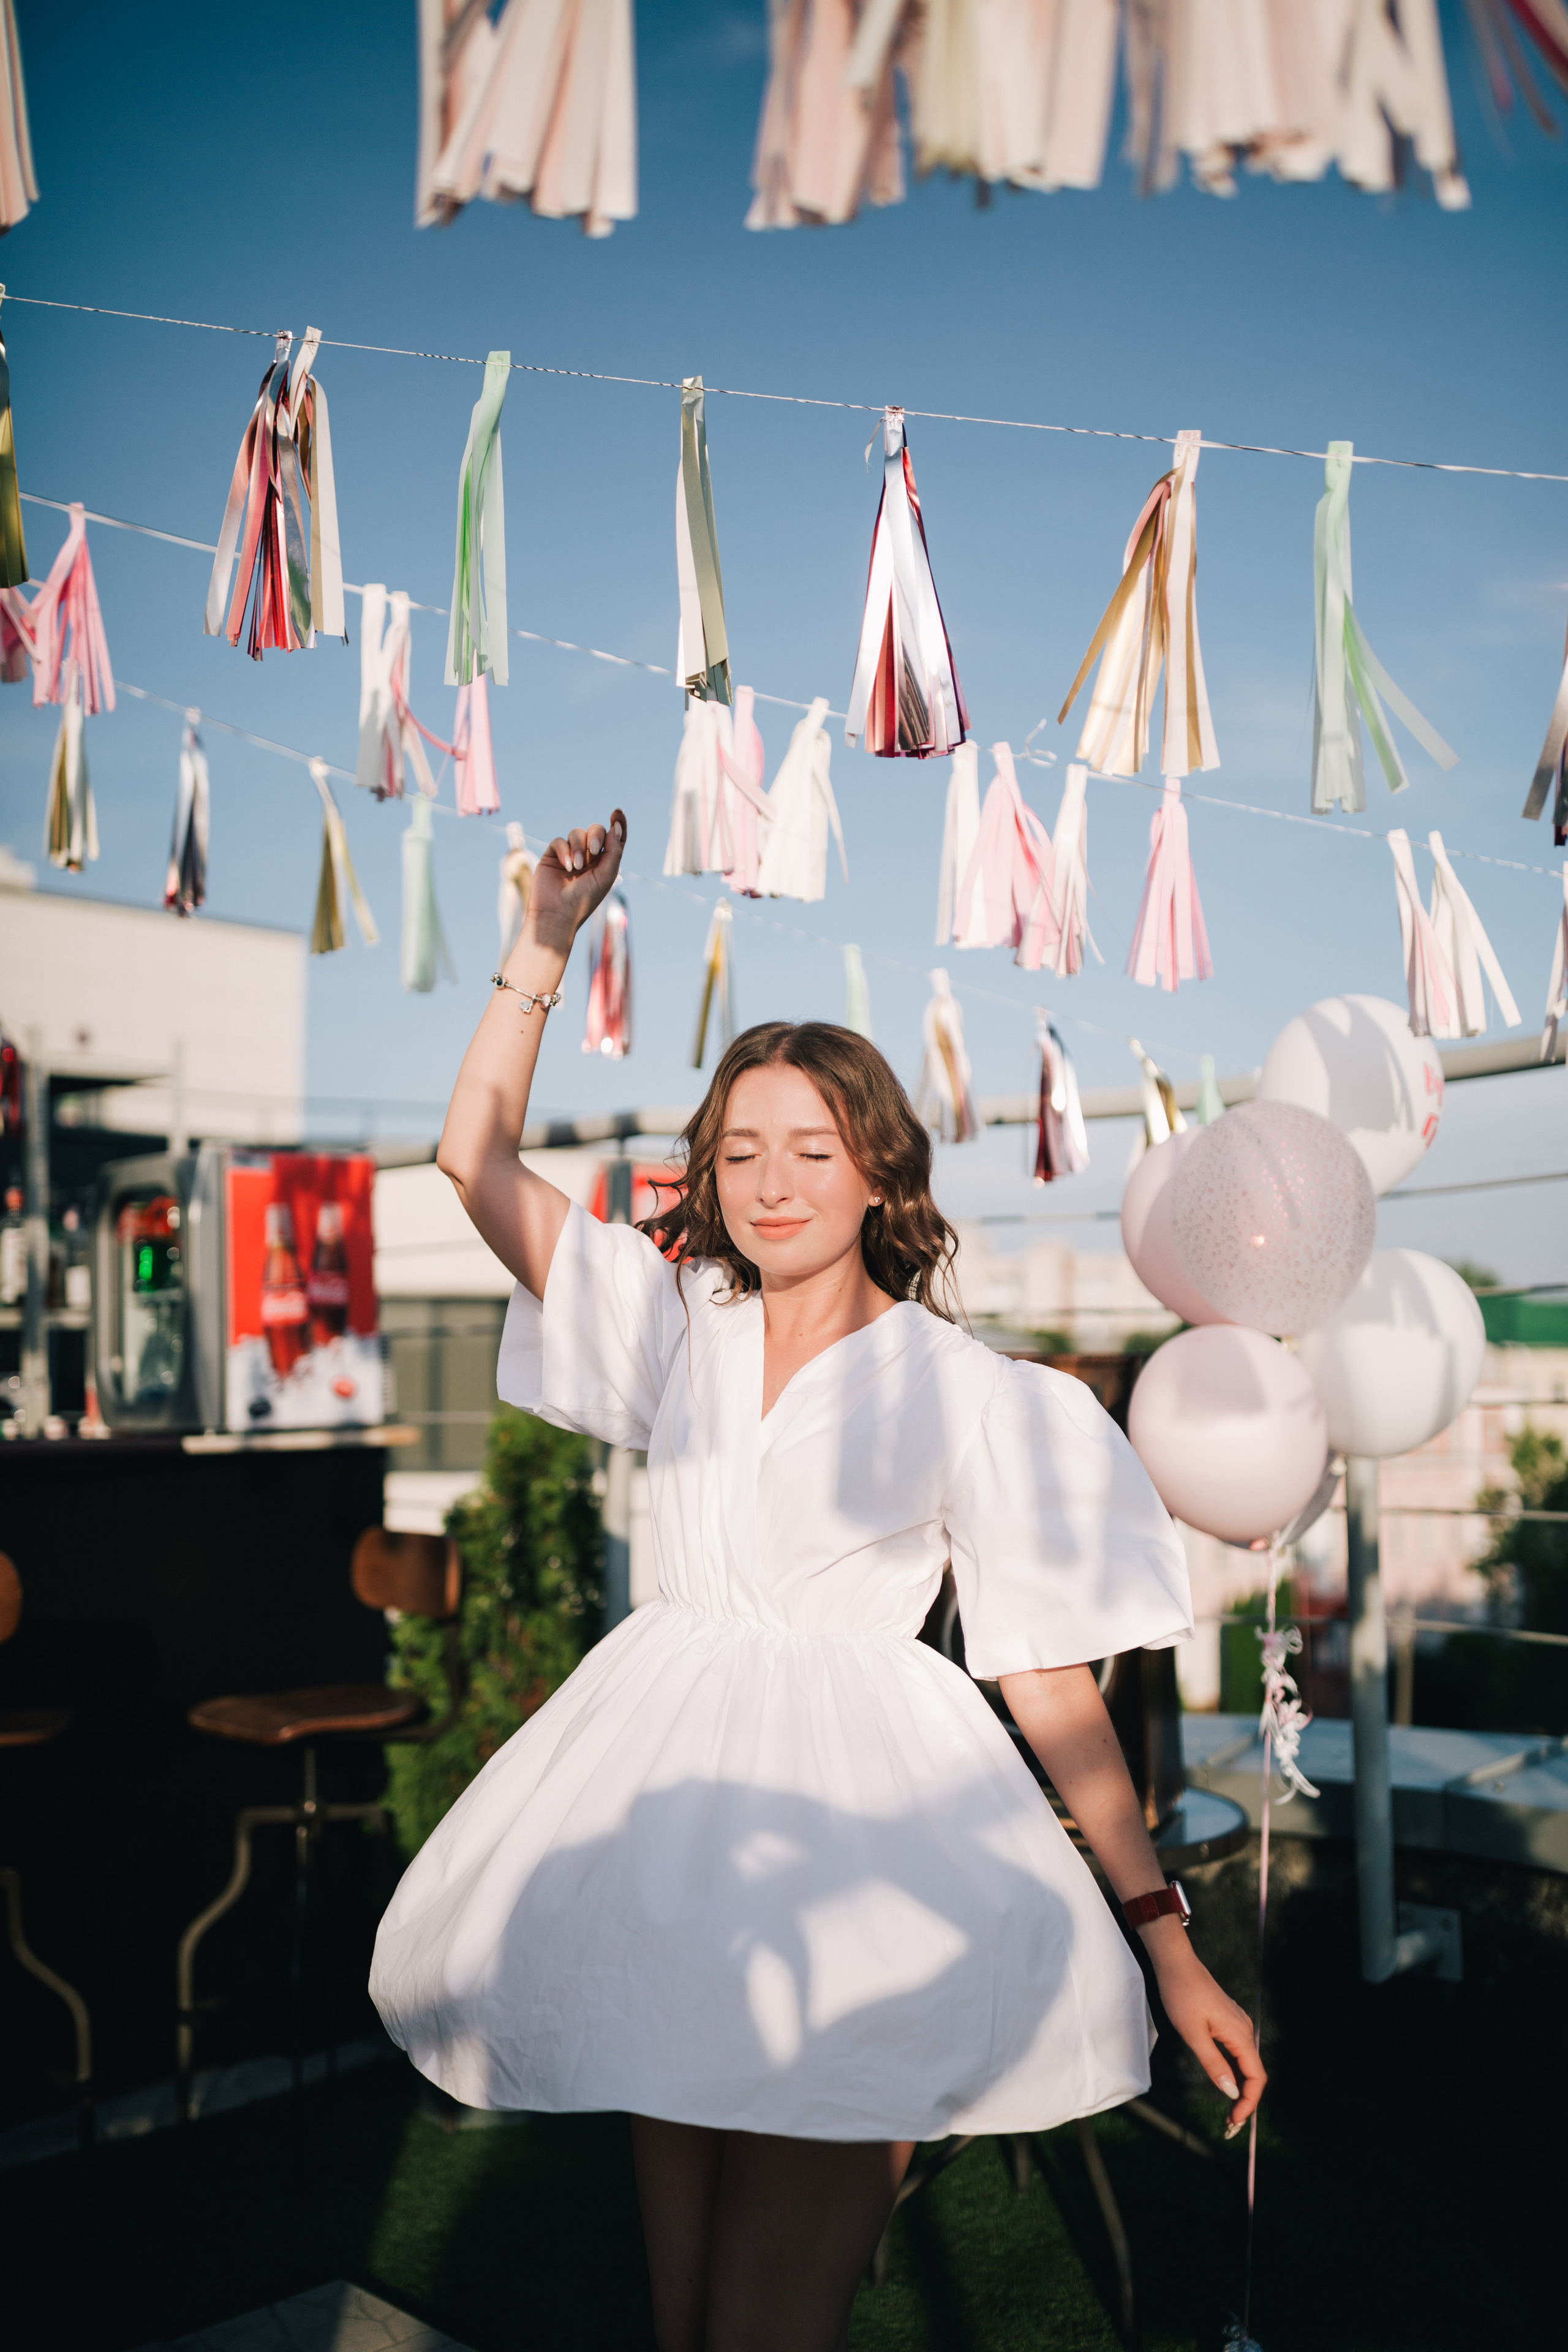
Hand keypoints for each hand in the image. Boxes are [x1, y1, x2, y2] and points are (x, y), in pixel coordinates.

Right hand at [524, 812, 626, 954]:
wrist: (557, 914)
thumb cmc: (584, 900)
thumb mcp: (606, 876)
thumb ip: (614, 851)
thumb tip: (616, 828)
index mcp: (604, 863)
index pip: (613, 838)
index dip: (617, 824)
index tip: (617, 813)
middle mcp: (588, 857)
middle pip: (595, 831)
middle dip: (596, 835)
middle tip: (593, 850)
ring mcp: (570, 855)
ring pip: (577, 833)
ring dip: (579, 846)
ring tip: (576, 867)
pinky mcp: (552, 856)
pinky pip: (560, 840)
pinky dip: (564, 850)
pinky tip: (566, 866)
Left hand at [1143, 1932, 1265, 2139]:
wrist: (1176, 1964)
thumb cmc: (1182, 1995)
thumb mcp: (1193, 2034)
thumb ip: (1214, 2064)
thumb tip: (1231, 2092)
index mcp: (1239, 2034)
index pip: (1256, 2077)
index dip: (1249, 2102)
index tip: (1234, 2120)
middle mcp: (1244, 2030)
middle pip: (1254, 2073)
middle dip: (1245, 2101)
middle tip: (1229, 2124)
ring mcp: (1237, 2025)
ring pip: (1246, 2064)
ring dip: (1240, 2089)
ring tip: (1228, 2112)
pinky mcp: (1228, 2022)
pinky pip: (1237, 2054)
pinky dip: (1234, 2073)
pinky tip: (1225, 2084)